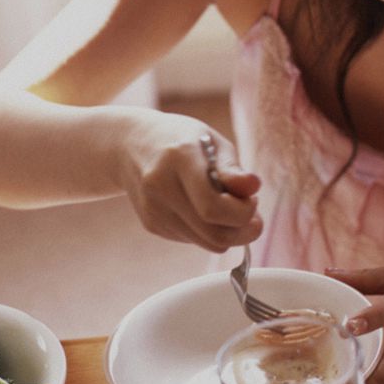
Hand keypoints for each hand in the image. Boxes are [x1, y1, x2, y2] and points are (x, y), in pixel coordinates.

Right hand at [122, 113, 261, 252]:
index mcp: (179, 158)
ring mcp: (153, 209)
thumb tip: (254, 187)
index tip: (252, 199)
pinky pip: (193, 240)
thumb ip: (232, 169)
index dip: (242, 212)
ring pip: (206, 243)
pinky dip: (208, 230)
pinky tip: (203, 208)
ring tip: (229, 207)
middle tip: (251, 211)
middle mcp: (161, 187)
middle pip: (213, 233)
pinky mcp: (151, 224)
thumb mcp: (211, 142)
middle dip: (243, 230)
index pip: (213, 207)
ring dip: (229, 232)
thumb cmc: (180, 140)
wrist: (129, 145)